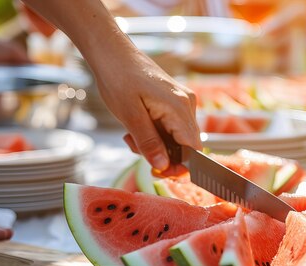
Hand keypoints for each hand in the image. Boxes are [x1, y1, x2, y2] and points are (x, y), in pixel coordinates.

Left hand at [92, 51, 200, 169]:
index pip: (193, 149)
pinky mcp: (175, 101)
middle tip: (136, 150)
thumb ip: (148, 142)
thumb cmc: (118, 78)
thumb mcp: (130, 115)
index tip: (158, 172)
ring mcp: (183, 102)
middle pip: (187, 146)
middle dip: (164, 156)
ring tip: (131, 137)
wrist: (112, 52)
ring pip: (178, 138)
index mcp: (179, 108)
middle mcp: (187, 105)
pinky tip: (138, 128)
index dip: (179, 167)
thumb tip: (163, 166)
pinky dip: (157, 134)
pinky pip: (172, 127)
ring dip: (157, 145)